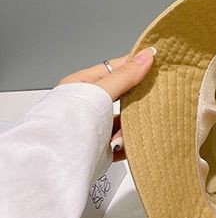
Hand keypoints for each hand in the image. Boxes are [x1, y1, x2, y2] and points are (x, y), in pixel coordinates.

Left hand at [58, 47, 155, 161]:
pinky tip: (126, 144)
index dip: (136, 65)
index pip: (115, 69)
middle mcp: (88, 105)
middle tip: (153, 97)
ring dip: (130, 126)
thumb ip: (125, 76)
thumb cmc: (70, 122)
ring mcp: (95, 126)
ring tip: (125, 131)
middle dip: (136, 100)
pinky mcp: (100, 147)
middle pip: (122, 96)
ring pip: (124, 120)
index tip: (157, 64)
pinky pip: (121, 142)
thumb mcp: (101, 92)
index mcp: (82, 85)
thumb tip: (146, 55)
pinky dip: (127, 143)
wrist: (56, 162)